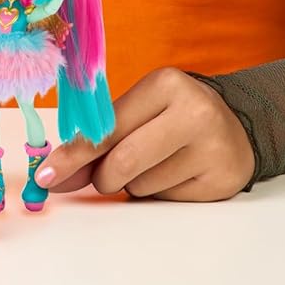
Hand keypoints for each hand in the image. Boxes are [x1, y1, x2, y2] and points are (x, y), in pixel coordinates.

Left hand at [33, 67, 254, 201]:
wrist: (236, 127)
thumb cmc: (172, 117)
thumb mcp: (138, 111)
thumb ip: (98, 139)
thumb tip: (55, 174)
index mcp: (164, 84)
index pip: (106, 129)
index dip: (72, 156)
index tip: (47, 176)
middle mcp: (193, 112)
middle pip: (123, 162)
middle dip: (103, 177)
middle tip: (104, 176)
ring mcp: (212, 148)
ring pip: (143, 186)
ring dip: (133, 185)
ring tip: (154, 164)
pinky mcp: (222, 180)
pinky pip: (167, 200)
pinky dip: (158, 194)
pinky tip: (174, 174)